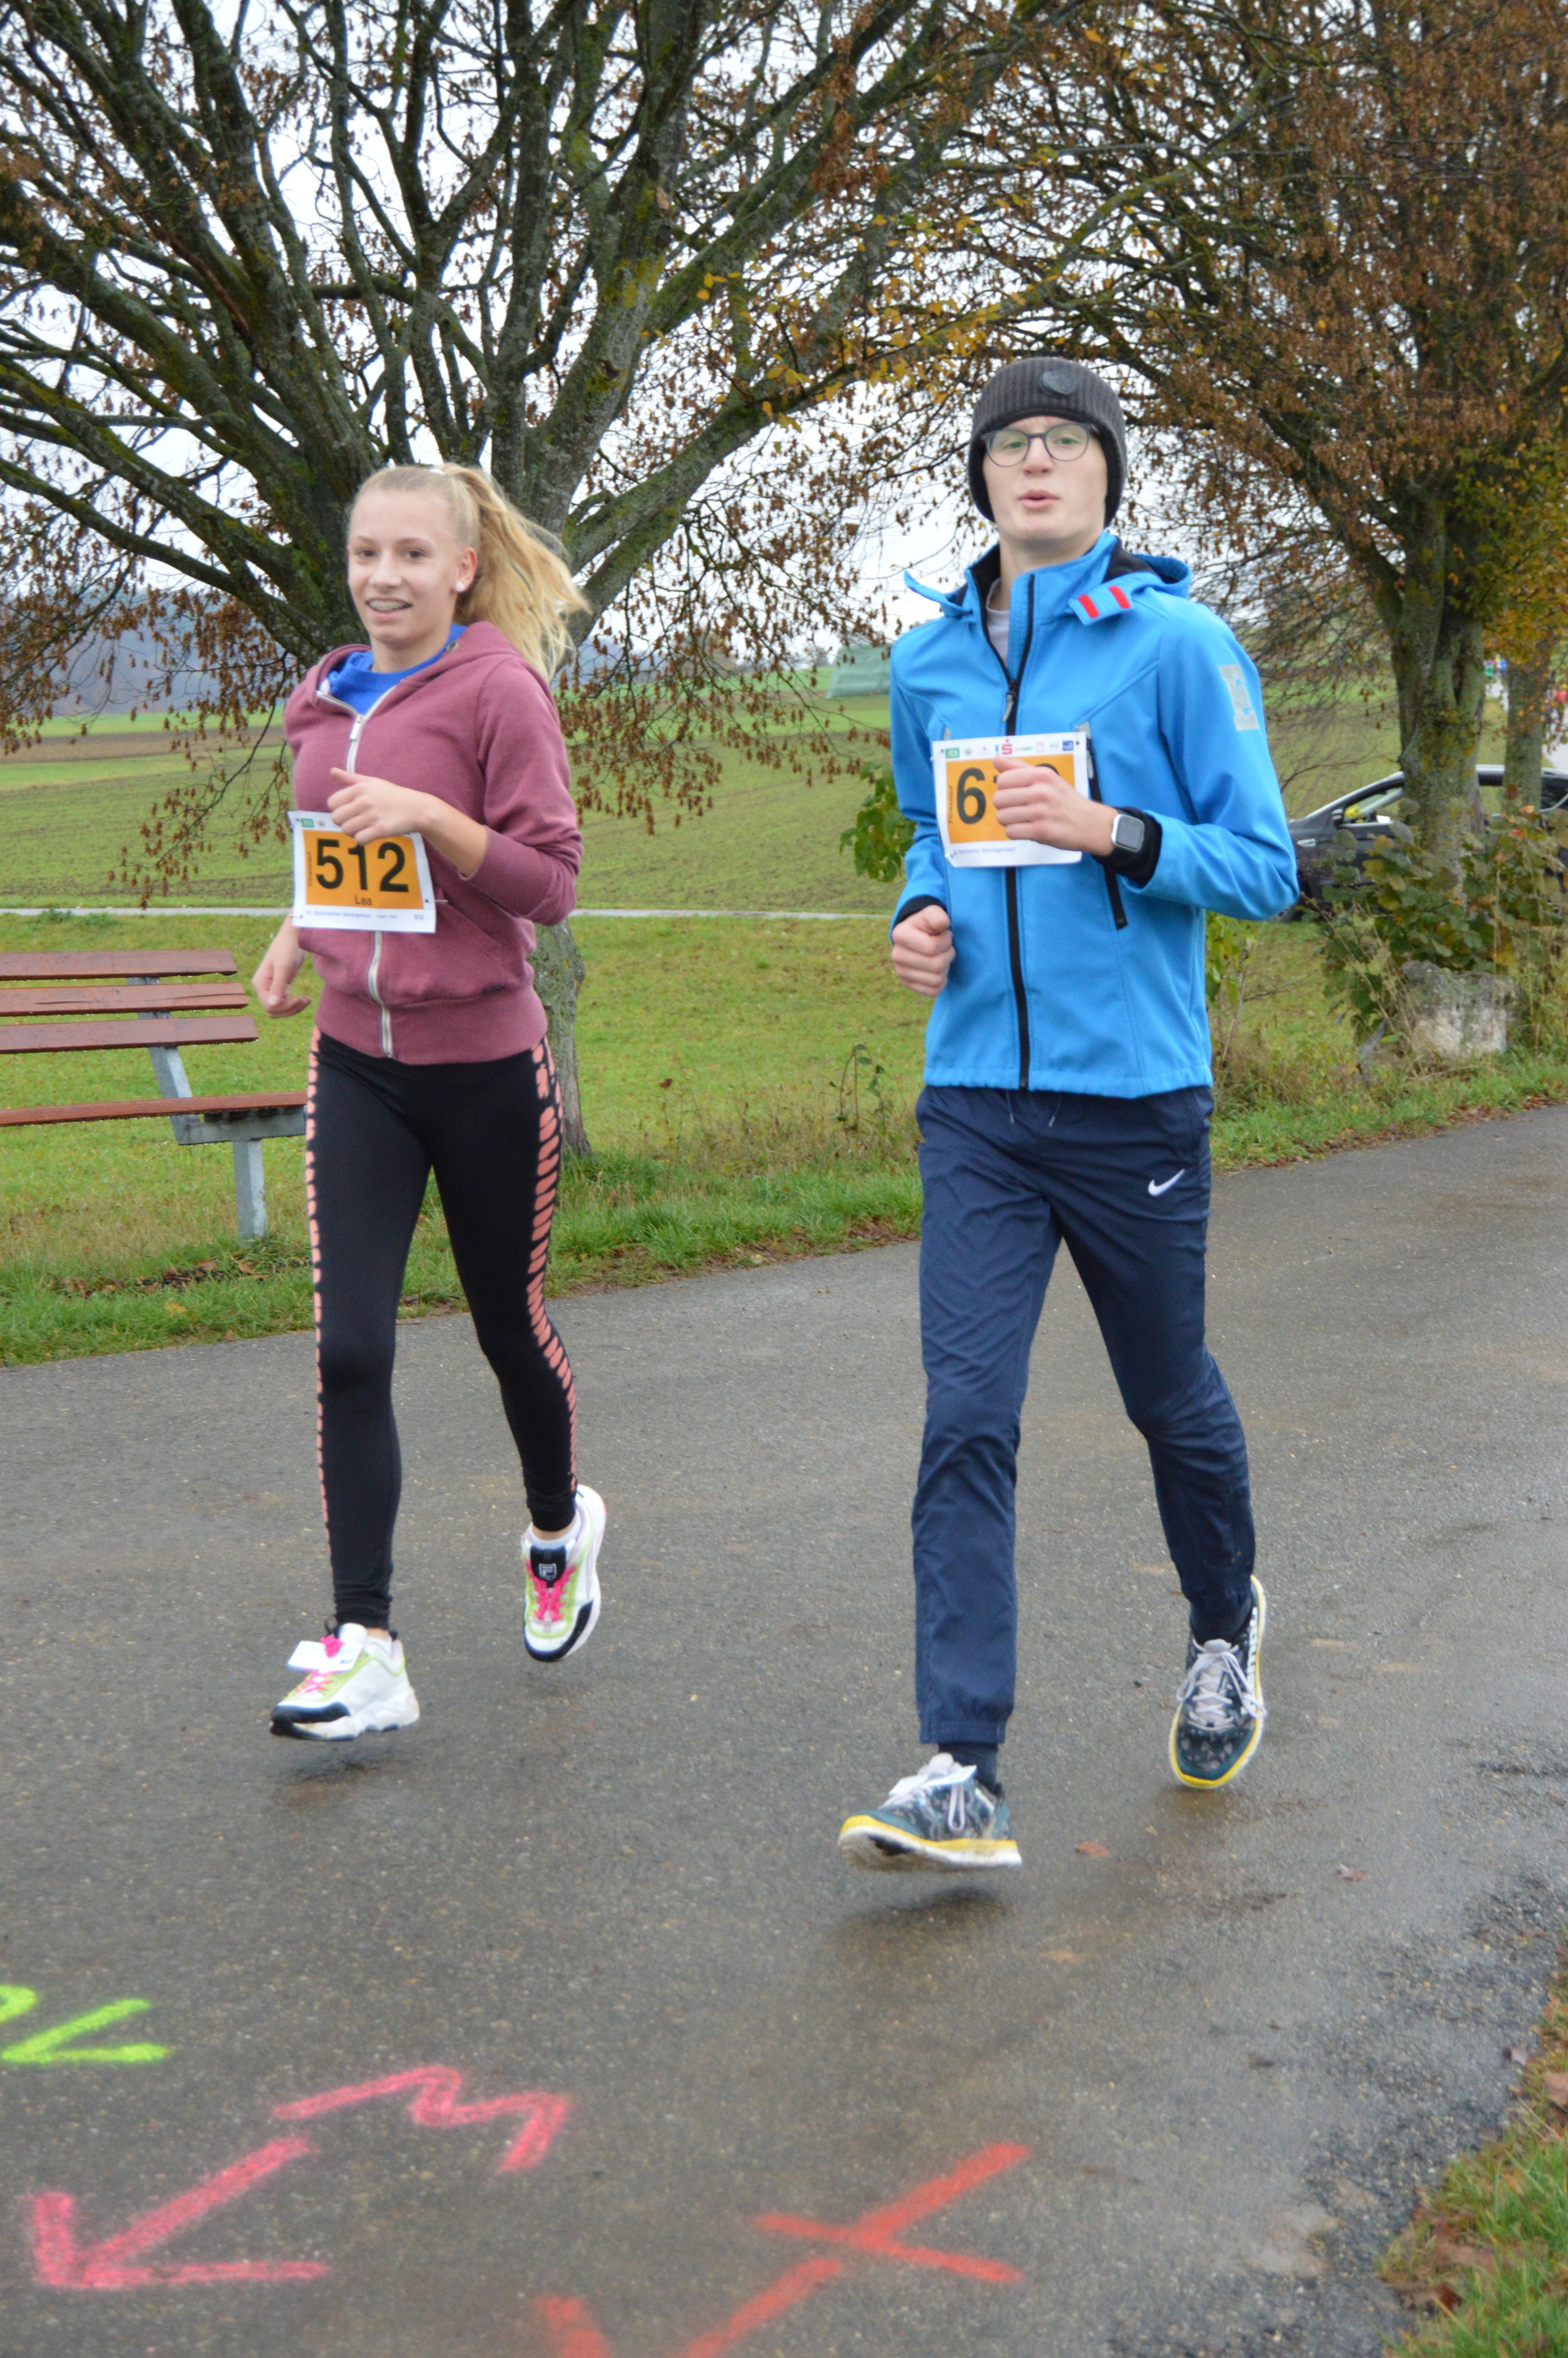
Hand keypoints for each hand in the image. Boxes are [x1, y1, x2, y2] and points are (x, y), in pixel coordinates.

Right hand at [253, 921, 311, 1017]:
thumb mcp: (284, 967)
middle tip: (305, 1000)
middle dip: (290, 1009)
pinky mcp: (281, 987)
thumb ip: (278, 986)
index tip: (300, 998)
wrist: (295, 938)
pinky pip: (285, 1003)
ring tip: (307, 1000)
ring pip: (280, 1009)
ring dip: (294, 1008)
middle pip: (273, 1011)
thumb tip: (271, 1005)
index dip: (285, 1007)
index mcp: (260, 983)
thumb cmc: (288, 948)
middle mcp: (263, 987)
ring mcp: (271, 988)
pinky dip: (295, 1004)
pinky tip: (306, 998)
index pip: (269, 1007)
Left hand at [327, 769, 432, 842]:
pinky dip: (363, 839)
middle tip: (357, 821)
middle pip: (336, 818)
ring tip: (364, 828)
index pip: (332, 803)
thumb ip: (351, 778)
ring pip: (346, 830)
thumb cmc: (393, 795)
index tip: (349, 811)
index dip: (338, 809)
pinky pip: (359, 839)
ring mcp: (372, 815)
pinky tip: (371, 834)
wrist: (417, 809)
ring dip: (353, 832)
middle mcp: (364, 800)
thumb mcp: (373, 782)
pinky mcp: (380, 829)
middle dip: (344, 822)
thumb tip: (332, 771)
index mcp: (360, 788)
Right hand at [890, 904, 954, 996]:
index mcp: (900, 935)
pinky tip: (938, 970)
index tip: (946, 934)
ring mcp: (901, 972)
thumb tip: (943, 923)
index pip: (932, 948)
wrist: (917, 936)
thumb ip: (937, 915)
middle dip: (948, 955)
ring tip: (941, 957)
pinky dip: (941, 982)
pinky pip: (933, 991)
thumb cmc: (927, 924)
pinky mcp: (907, 984)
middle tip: (946, 947)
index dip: (946, 941)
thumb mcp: (932, 913)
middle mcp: (896, 956)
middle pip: (936, 966)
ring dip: (946, 968)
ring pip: (936, 980)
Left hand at [992, 761, 1116, 855]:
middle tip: (1018, 808)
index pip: (1003, 779)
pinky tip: (1027, 829)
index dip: (1004, 789)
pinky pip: (1011, 832)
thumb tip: (996, 759)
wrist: (1090, 824)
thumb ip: (1020, 768)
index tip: (1015, 793)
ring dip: (1009, 821)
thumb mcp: (1048, 778)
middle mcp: (1041, 791)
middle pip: (999, 799)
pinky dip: (1016, 833)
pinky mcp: (1041, 831)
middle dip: (1004, 806)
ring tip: (1023, 820)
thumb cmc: (1066, 800)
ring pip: (1002, 817)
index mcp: (1042, 775)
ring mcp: (1041, 812)